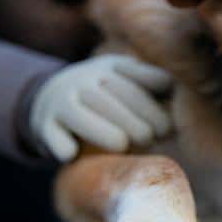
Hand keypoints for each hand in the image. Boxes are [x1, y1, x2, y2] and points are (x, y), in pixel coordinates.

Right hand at [29, 55, 173, 160]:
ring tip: (121, 145)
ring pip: (78, 115)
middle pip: (106, 98)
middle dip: (131, 120)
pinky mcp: (44, 125)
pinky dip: (60, 144)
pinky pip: (51, 134)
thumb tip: (177, 90)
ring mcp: (60, 102)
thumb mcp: (128, 80)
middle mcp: (82, 80)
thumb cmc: (107, 96)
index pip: (131, 79)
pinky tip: (70, 154)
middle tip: (149, 139)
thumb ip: (153, 84)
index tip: (167, 128)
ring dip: (100, 130)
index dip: (150, 104)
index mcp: (109, 67)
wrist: (51, 100)